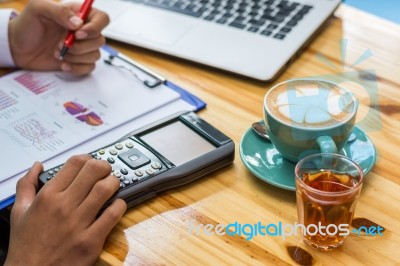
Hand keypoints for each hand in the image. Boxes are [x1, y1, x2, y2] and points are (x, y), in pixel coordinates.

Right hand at [5, 155, 126, 264]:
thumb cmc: (26, 245)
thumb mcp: (19, 212)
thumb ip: (26, 185)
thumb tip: (37, 166)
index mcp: (48, 196)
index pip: (75, 163)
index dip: (88, 158)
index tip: (91, 162)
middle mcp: (64, 206)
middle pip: (94, 170)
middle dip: (105, 166)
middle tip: (106, 171)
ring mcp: (79, 223)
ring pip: (106, 189)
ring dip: (114, 183)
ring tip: (112, 186)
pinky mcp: (91, 240)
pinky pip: (113, 214)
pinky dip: (119, 205)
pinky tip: (116, 205)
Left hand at [8, 0, 108, 74]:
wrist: (18, 47)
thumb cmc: (27, 25)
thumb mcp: (38, 9)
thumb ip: (59, 12)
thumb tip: (78, 24)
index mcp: (78, 15)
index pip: (102, 19)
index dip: (95, 28)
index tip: (78, 34)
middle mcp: (84, 31)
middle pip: (100, 40)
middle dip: (80, 46)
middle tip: (60, 44)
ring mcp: (82, 47)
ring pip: (95, 55)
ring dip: (76, 57)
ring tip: (57, 53)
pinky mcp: (79, 62)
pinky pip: (89, 67)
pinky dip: (76, 68)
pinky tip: (63, 64)